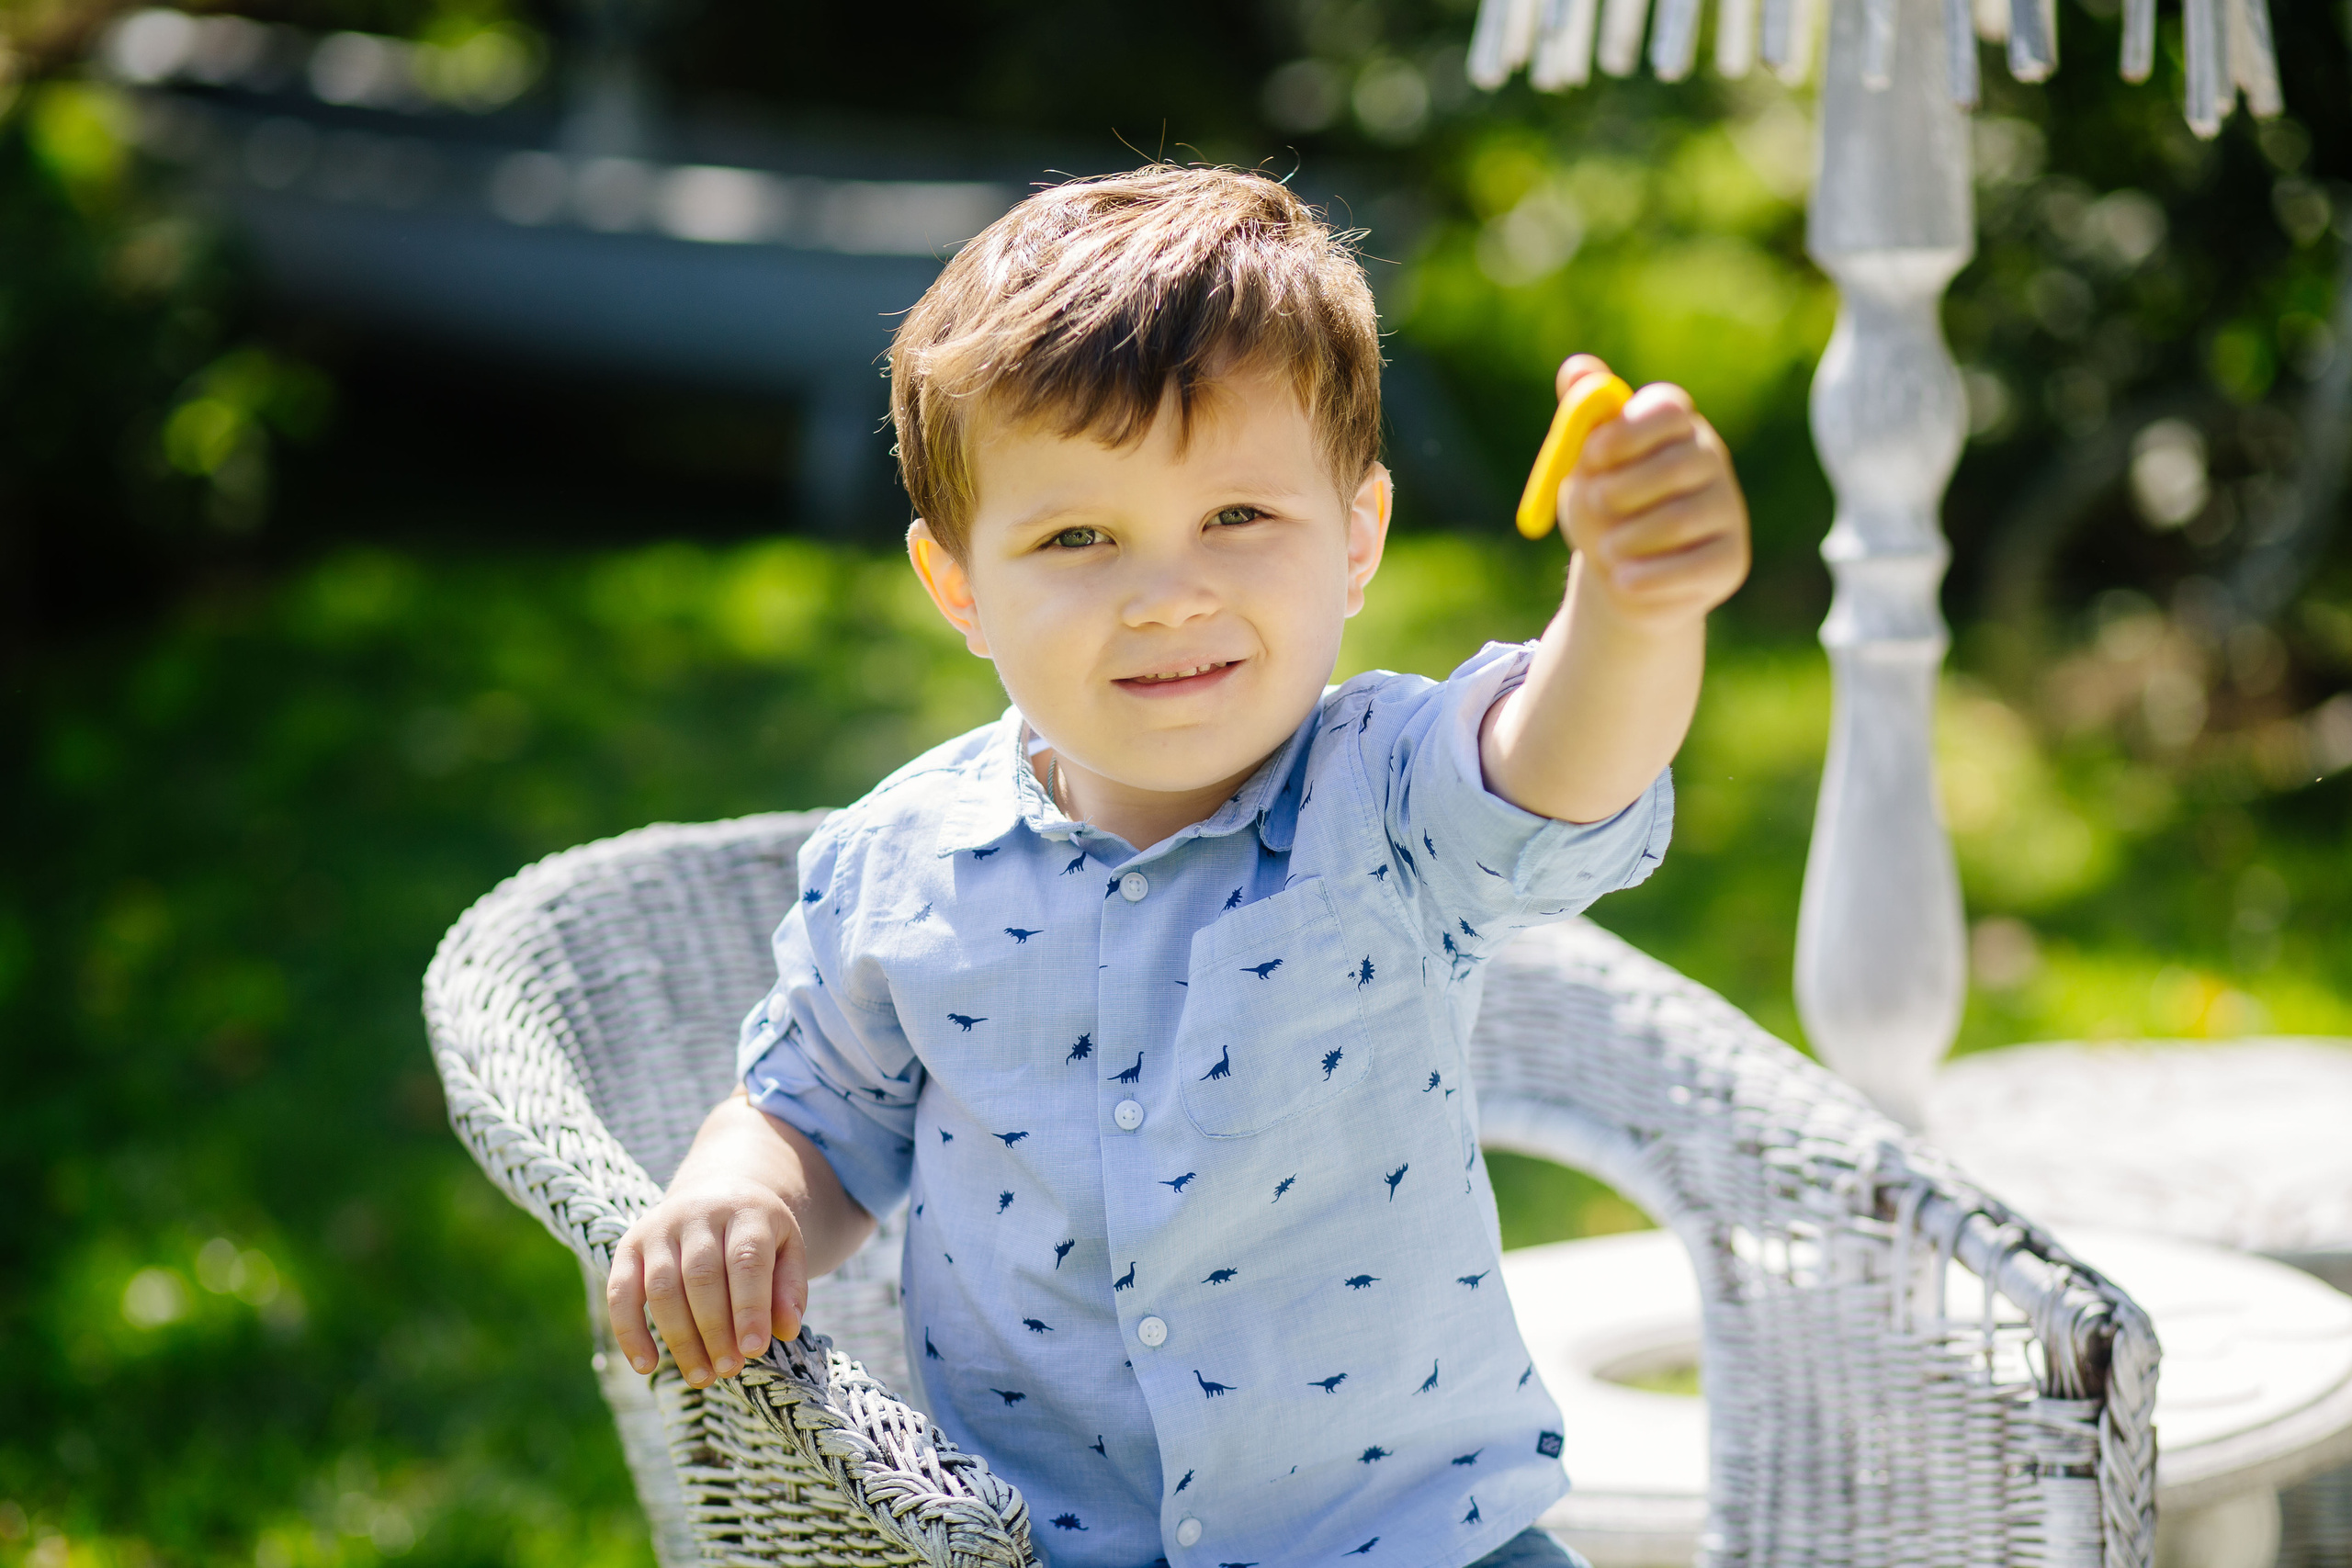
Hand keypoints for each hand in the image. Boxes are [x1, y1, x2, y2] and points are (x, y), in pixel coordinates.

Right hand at [607, 1177, 808, 1386]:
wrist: (717, 1191)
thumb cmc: (757, 1233)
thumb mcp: (788, 1249)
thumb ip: (789, 1287)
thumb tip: (787, 1330)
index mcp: (745, 1210)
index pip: (746, 1259)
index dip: (749, 1307)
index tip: (754, 1350)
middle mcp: (698, 1212)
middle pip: (701, 1275)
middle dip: (715, 1330)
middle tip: (729, 1370)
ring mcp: (659, 1227)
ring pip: (662, 1287)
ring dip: (680, 1339)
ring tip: (702, 1376)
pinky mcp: (629, 1245)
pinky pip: (620, 1291)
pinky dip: (630, 1331)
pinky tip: (646, 1365)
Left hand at [1554, 355, 1750, 629]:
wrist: (1620, 580)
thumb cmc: (1604, 512)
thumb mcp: (1586, 468)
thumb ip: (1583, 420)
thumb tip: (1576, 367)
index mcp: (1675, 428)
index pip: (1669, 409)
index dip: (1629, 430)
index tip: (1592, 454)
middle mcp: (1711, 461)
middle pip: (1681, 462)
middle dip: (1628, 486)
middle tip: (1596, 503)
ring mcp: (1728, 509)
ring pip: (1680, 519)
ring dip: (1628, 537)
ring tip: (1606, 551)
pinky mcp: (1732, 559)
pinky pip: (1692, 567)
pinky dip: (1648, 576)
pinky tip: (1623, 581)